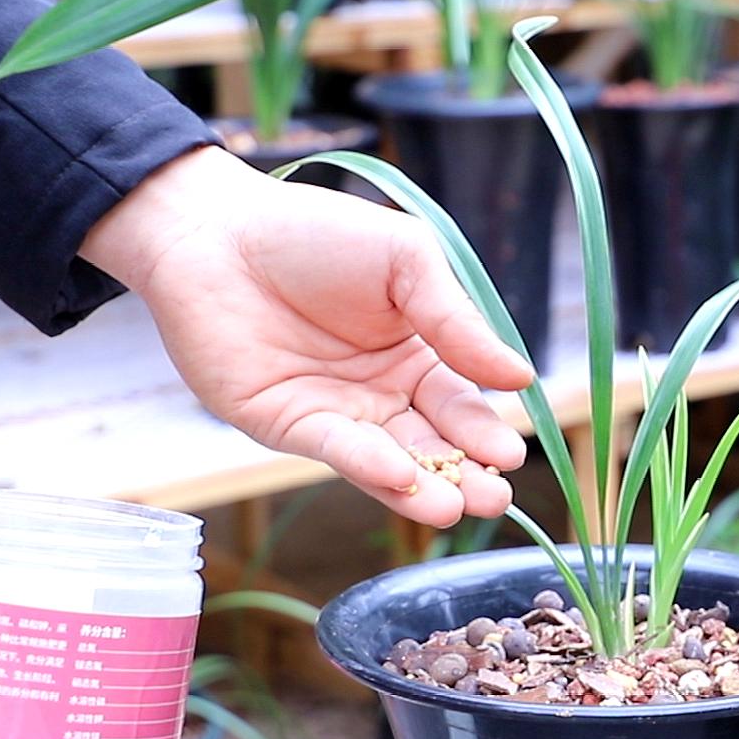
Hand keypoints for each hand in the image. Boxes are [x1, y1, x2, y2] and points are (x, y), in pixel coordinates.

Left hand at [81, 147, 534, 525]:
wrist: (218, 229)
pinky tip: (401, 478)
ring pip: (388, 459)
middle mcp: (378, 391)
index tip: (510, 456)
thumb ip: (456, 322)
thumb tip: (520, 377)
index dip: (485, 430)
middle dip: (464, 473)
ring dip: (423, 487)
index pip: (460, 403)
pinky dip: (368, 466)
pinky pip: (334, 448)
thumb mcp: (408, 263)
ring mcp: (333, 411)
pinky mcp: (284, 422)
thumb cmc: (318, 234)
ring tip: (457, 509)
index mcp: (416, 352)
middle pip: (431, 442)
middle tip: (494, 498)